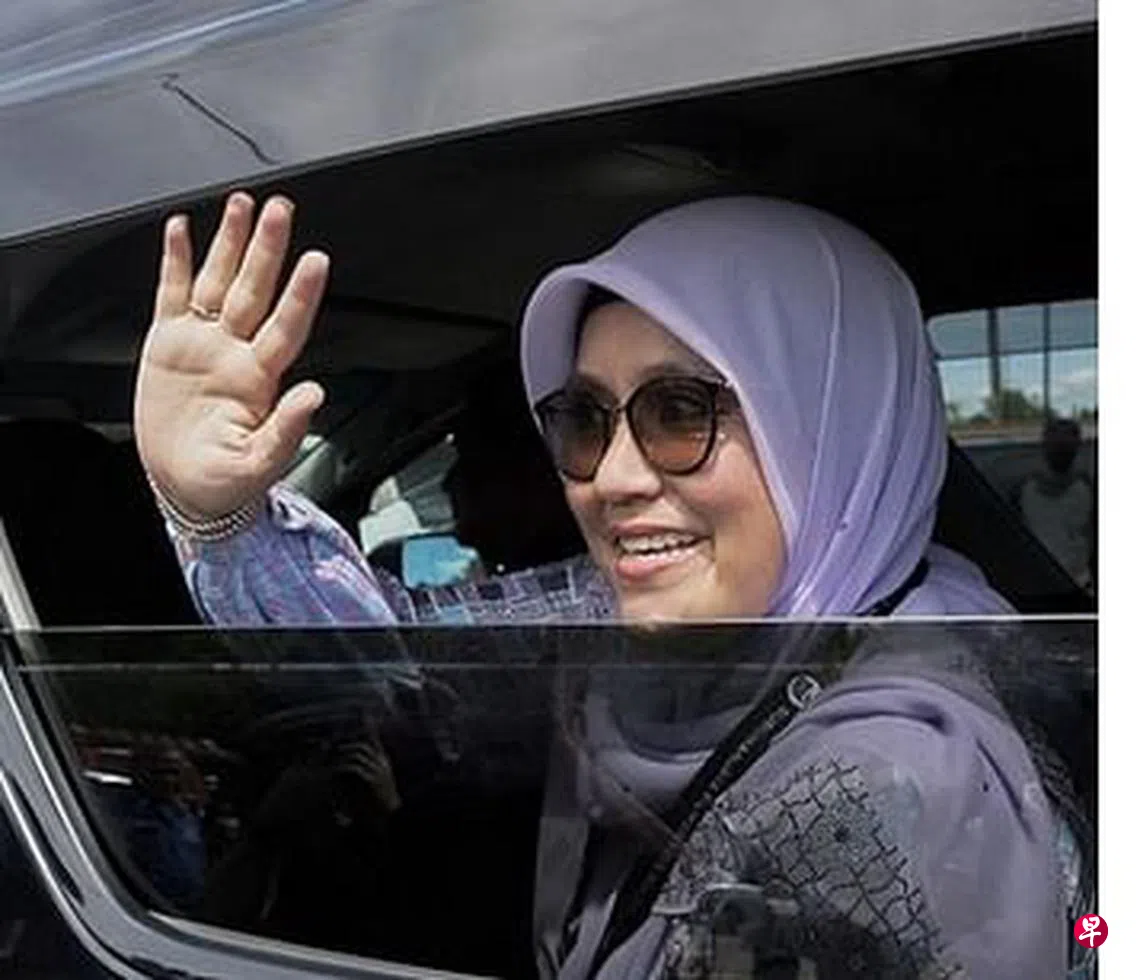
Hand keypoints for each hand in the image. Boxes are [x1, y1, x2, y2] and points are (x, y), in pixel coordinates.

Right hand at [133, 193, 328, 519]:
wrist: (184, 489)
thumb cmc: (225, 481)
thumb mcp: (258, 465)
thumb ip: (287, 430)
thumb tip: (314, 394)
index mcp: (259, 379)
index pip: (285, 327)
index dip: (300, 295)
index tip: (316, 261)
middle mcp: (235, 353)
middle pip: (254, 290)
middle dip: (267, 249)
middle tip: (281, 209)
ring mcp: (203, 344)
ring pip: (219, 282)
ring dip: (231, 243)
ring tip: (243, 205)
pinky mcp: (168, 344)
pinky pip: (172, 293)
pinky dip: (175, 260)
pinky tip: (182, 228)